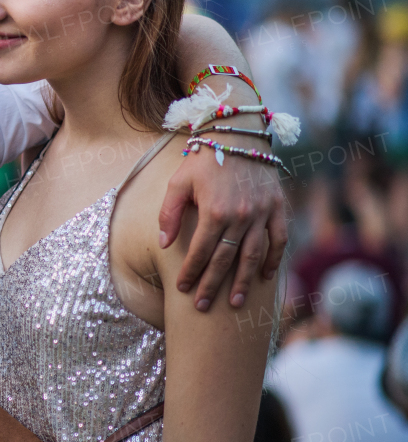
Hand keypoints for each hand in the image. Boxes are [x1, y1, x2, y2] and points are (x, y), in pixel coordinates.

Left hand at [158, 145, 286, 310]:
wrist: (237, 134)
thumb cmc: (203, 159)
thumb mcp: (178, 182)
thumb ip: (169, 214)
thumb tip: (163, 244)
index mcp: (214, 211)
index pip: (200, 251)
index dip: (191, 272)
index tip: (183, 289)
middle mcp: (241, 216)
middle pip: (226, 260)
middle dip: (213, 285)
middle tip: (203, 307)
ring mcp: (263, 213)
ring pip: (254, 255)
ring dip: (245, 281)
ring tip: (236, 303)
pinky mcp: (278, 207)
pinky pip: (279, 239)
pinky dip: (274, 259)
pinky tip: (265, 276)